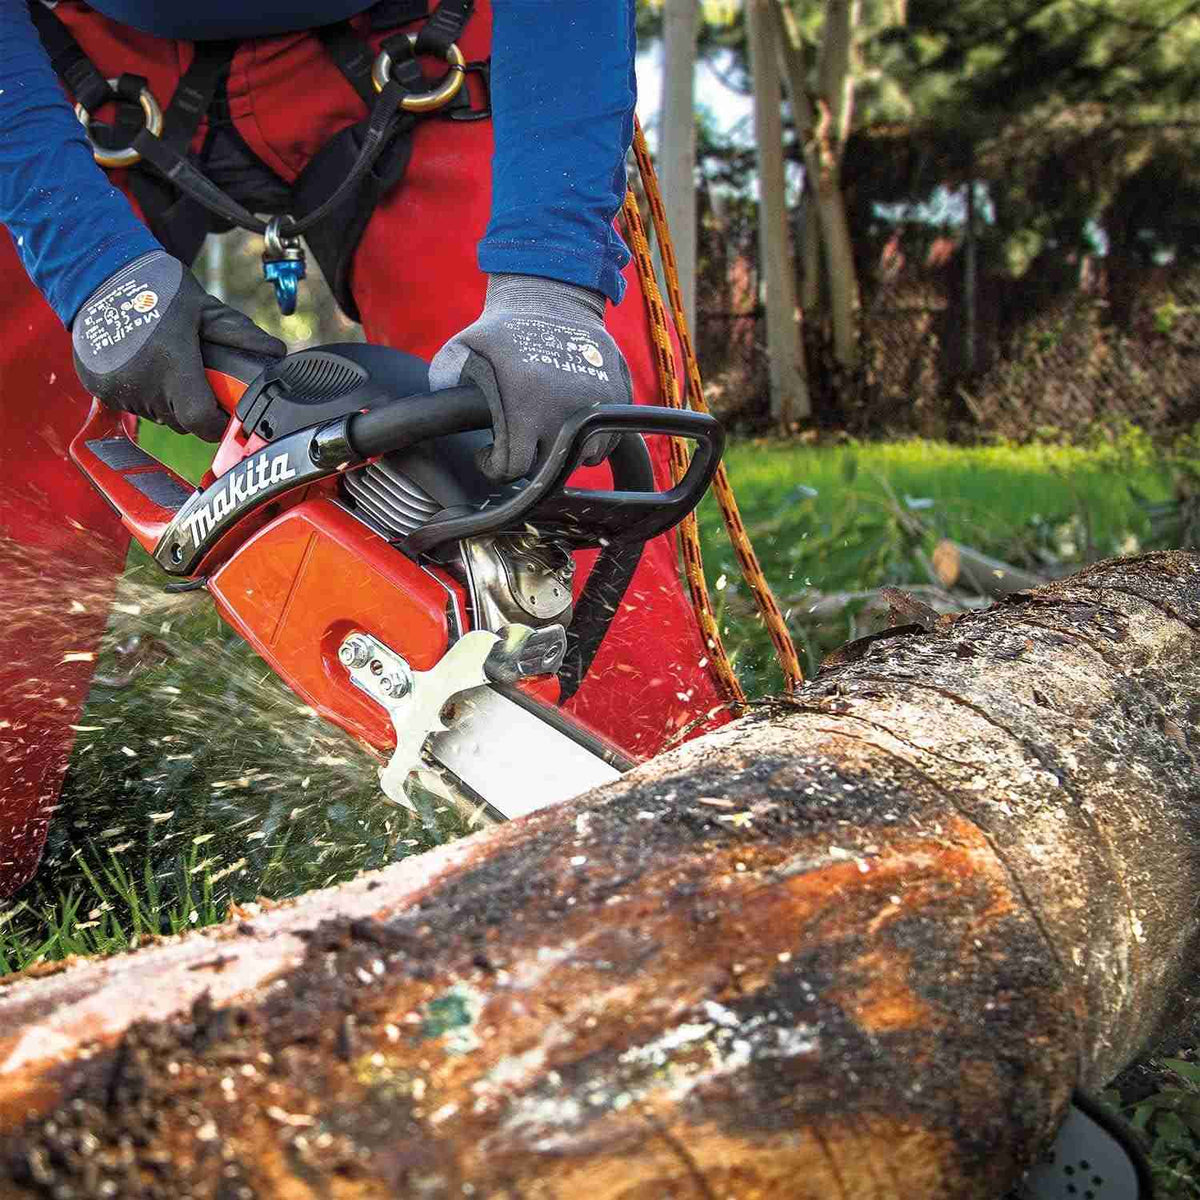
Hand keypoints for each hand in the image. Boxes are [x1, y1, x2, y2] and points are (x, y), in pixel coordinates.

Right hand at [71, 251, 284, 440]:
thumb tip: (278, 352)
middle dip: (195, 407)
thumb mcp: (204, 308)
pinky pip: (131, 405)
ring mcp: (116, 388)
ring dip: (168, 401)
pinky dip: (143, 393)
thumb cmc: (157, 288)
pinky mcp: (98, 388)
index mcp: (171, 365)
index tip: (225, 412)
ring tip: (168, 366)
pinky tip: (144, 365)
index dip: (219, 423)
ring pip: (157, 416)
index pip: (202, 422)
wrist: (99, 274)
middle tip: (197, 378)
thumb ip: (241, 335)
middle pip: (182, 421)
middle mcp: (142, 383)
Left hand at [429, 273, 631, 482]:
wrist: (554, 295)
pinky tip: (571, 423)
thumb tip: (441, 413)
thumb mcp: (464, 347)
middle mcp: (566, 412)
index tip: (489, 454)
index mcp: (527, 407)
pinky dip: (592, 439)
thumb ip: (445, 381)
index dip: (495, 468)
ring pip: (586, 458)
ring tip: (548, 434)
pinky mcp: (620, 397)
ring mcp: (598, 406)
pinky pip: (610, 439)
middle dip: (532, 461)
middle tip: (520, 443)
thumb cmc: (504, 325)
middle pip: (551, 468)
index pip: (514, 469)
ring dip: (565, 453)